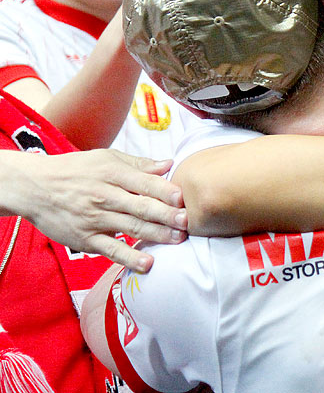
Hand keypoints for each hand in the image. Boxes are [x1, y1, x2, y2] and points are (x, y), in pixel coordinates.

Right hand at [8, 150, 186, 272]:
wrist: (34, 188)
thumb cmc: (75, 170)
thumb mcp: (105, 158)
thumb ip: (139, 164)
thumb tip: (168, 164)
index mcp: (112, 173)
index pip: (144, 183)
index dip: (166, 191)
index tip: (184, 198)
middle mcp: (104, 196)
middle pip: (141, 207)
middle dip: (167, 215)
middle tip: (188, 222)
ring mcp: (94, 219)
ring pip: (131, 228)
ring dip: (157, 235)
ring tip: (179, 240)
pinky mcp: (85, 239)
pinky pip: (111, 250)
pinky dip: (129, 258)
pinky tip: (148, 264)